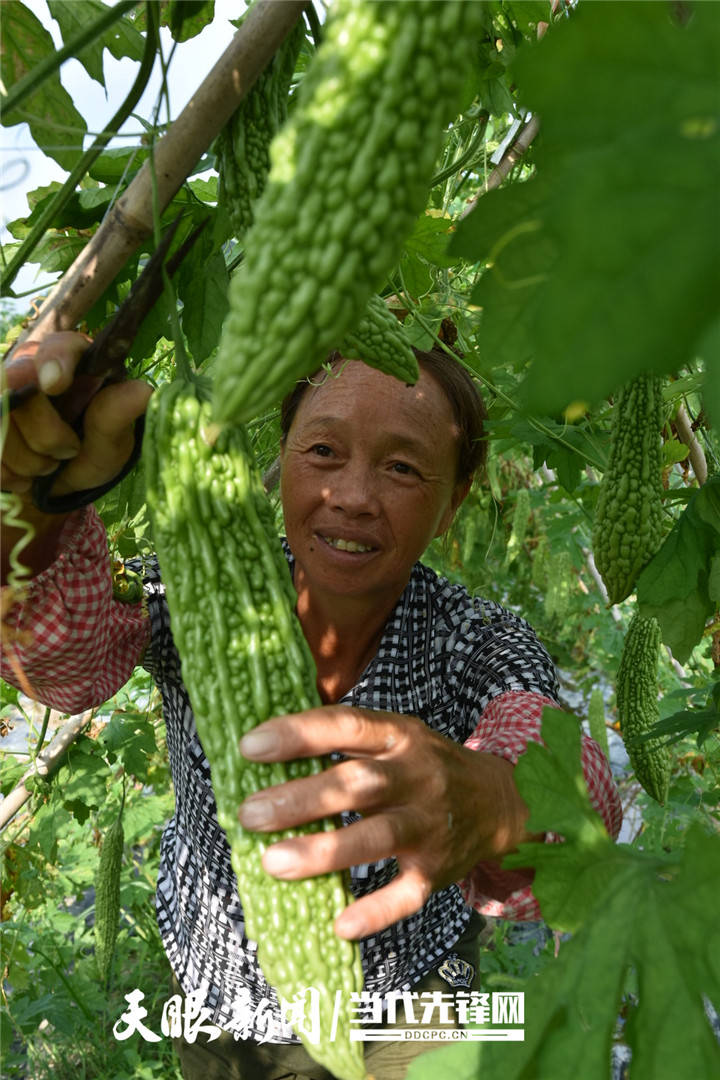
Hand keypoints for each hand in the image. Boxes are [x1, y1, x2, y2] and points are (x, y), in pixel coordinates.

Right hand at [1, 331, 151, 498]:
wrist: (63, 483)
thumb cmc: (93, 450)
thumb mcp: (112, 440)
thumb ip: (117, 416)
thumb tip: (143, 391)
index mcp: (70, 361)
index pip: (56, 346)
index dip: (52, 361)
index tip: (56, 385)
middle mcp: (28, 368)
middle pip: (14, 384)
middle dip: (43, 433)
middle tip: (68, 451)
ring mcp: (0, 394)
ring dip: (26, 459)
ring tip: (49, 466)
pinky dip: (6, 472)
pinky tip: (24, 477)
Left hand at [237, 707, 532, 939]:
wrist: (499, 802)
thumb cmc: (423, 764)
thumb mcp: (395, 735)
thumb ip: (344, 737)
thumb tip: (265, 746)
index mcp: (400, 736)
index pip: (347, 726)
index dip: (299, 734)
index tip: (250, 747)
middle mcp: (417, 776)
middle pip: (358, 784)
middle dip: (302, 799)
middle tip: (250, 813)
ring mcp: (429, 824)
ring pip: (378, 837)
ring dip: (325, 851)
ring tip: (273, 862)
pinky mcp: (437, 869)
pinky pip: (406, 893)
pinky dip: (375, 911)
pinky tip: (339, 924)